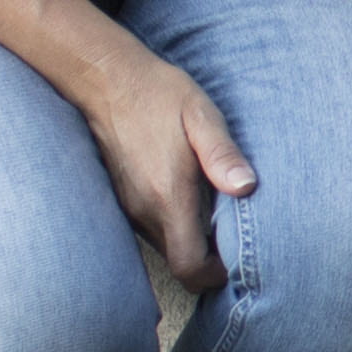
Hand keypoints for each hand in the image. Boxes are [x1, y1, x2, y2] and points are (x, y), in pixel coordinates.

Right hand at [70, 39, 256, 285]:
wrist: (104, 77)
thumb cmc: (158, 94)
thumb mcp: (200, 116)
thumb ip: (222, 154)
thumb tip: (247, 187)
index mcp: (167, 197)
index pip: (189, 268)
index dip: (214, 274)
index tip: (234, 254)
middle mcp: (144, 211)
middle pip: (179, 262)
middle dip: (207, 257)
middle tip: (231, 230)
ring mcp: (128, 206)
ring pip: (165, 245)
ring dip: (190, 239)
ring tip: (213, 210)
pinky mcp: (121, 197)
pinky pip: (151, 228)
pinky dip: (172, 224)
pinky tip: (187, 196)